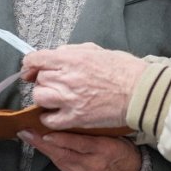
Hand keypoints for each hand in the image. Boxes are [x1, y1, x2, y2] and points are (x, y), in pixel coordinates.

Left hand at [17, 130, 142, 170]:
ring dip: (41, 148)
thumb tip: (76, 115)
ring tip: (27, 135)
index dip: (62, 139)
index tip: (46, 131)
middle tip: (25, 131)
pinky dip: (51, 154)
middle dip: (42, 142)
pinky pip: (62, 165)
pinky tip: (41, 146)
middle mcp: (93, 164)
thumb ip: (99, 129)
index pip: (81, 144)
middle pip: (64, 153)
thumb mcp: (117, 137)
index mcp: (106, 149)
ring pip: (59, 160)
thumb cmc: (124, 151)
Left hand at [22, 43, 147, 130]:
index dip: (30, 65)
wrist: (140, 91)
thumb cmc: (124, 69)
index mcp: (70, 58)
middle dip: (45, 81)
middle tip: (57, 84)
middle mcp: (66, 78)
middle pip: (39, 80)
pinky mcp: (75, 118)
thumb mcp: (96, 50)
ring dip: (45, 98)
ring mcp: (69, 99)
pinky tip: (57, 114)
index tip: (31, 70)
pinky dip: (50, 118)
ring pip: (40, 98)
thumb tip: (55, 56)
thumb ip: (72, 52)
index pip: (35, 59)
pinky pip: (49, 120)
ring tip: (57, 99)